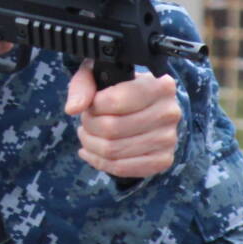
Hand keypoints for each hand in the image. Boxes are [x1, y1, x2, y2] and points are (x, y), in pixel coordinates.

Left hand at [64, 60, 181, 178]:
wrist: (148, 107)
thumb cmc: (121, 88)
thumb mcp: (100, 74)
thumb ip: (83, 86)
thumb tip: (73, 109)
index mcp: (159, 85)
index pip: (114, 101)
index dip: (94, 106)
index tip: (91, 104)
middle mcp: (169, 112)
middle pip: (112, 129)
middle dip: (89, 126)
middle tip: (86, 121)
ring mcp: (168, 139)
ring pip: (114, 151)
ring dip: (91, 145)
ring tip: (87, 135)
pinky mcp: (163, 160)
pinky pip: (122, 168)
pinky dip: (99, 162)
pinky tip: (91, 152)